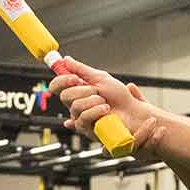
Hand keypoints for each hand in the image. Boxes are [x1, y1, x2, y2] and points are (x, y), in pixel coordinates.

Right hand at [48, 58, 162, 147]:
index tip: (74, 78)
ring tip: (105, 102)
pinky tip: (105, 110)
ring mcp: (80, 118)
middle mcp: (76, 105)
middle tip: (97, 91)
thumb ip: (81, 69)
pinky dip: (96, 111)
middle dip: (82, 90)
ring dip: (93, 101)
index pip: (57, 86)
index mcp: (77, 91)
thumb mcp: (101, 78)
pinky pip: (83, 119)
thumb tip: (66, 60)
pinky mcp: (87, 129)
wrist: (133, 111)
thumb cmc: (120, 97)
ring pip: (75, 107)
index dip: (61, 80)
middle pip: (64, 96)